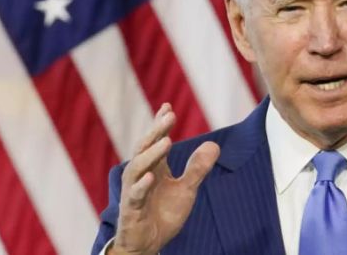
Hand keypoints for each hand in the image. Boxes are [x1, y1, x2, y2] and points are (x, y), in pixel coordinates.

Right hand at [109, 104, 220, 254]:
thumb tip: (214, 145)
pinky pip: (135, 196)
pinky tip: (152, 176)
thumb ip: (198, 168)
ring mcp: (134, 192)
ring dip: (151, 154)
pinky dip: (142, 185)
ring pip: (138, 168)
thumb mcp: (186, 190)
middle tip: (169, 115)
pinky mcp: (131, 210)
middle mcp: (141, 175)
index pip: (155, 140)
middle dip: (157, 130)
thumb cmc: (163, 214)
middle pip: (146, 148)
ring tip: (166, 141)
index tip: (167, 106)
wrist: (149, 244)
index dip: (160, 124)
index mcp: (154, 168)